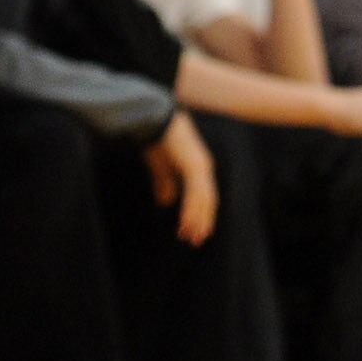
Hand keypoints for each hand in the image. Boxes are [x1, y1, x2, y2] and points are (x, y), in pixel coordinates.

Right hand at [144, 110, 217, 243]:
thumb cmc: (156, 138)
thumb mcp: (160, 167)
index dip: (200, 213)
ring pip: (204, 200)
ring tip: (191, 237)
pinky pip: (196, 193)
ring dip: (197, 219)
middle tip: (196, 241)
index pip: (204, 195)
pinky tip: (186, 223)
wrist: (153, 120)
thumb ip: (164, 183)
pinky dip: (192, 210)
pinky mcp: (194, 166)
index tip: (195, 230)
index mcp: (198, 166)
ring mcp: (201, 165)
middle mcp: (204, 166)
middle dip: (202, 221)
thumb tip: (166, 202)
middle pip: (208, 200)